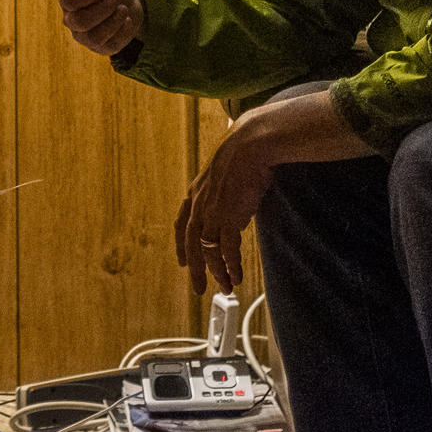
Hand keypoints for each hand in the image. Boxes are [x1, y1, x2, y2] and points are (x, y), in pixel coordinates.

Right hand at [58, 0, 143, 55]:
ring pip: (93, 37)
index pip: (69, 0)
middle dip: (104, 9)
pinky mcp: (100, 48)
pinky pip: (110, 45)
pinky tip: (127, 20)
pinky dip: (123, 31)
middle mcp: (71, 19)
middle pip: (80, 21)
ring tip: (124, 8)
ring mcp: (83, 36)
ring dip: (114, 21)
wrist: (128, 2)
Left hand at [176, 110, 276, 294]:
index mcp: (195, 193)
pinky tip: (235, 276)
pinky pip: (226, 251)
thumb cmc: (244, 154)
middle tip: (198, 287)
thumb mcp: (225, 174)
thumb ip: (223, 192)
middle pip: (191, 245)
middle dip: (194, 269)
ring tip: (225, 286)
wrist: (250, 144)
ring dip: (217, 272)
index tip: (181, 261)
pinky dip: (231, 266)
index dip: (181, 245)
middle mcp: (198, 205)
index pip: (181, 224)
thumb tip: (235, 204)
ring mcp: (211, 212)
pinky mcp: (228, 218)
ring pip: (208, 252)